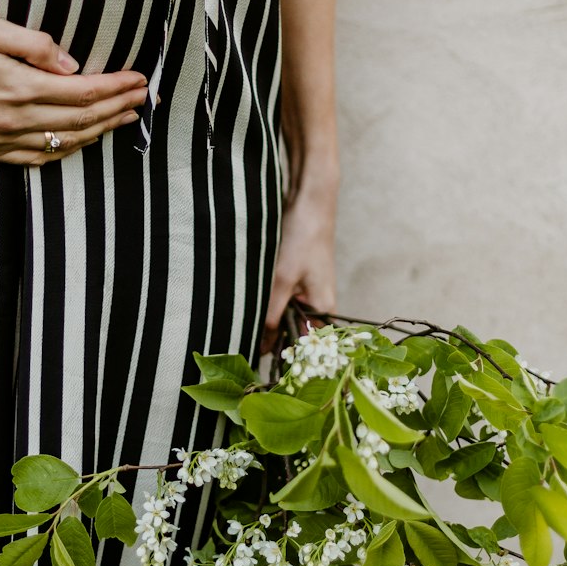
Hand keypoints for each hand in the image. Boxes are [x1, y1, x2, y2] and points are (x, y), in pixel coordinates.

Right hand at [0, 10, 150, 165]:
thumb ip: (33, 45)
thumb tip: (71, 64)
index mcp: (17, 87)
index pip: (82, 92)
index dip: (116, 87)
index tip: (139, 80)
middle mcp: (11, 120)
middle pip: (80, 120)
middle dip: (117, 109)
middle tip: (143, 99)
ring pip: (61, 142)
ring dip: (98, 132)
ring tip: (123, 120)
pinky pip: (34, 158)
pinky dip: (63, 151)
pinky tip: (79, 141)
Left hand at [259, 180, 338, 356]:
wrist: (310, 202)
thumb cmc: (304, 238)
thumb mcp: (283, 279)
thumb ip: (272, 313)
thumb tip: (261, 344)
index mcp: (324, 310)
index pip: (303, 346)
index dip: (282, 355)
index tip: (255, 362)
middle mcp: (320, 306)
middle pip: (293, 332)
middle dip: (270, 337)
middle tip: (242, 344)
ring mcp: (309, 293)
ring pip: (285, 316)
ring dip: (267, 319)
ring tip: (242, 325)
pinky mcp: (298, 281)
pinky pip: (282, 301)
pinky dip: (268, 303)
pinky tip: (250, 305)